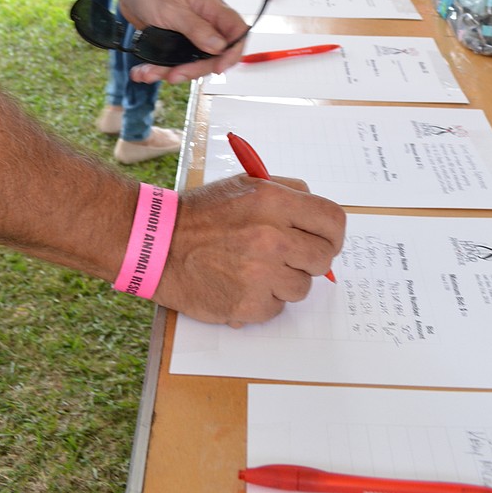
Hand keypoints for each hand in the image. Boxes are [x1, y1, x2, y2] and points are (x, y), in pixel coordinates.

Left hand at [113, 0, 248, 82]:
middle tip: (174, 74)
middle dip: (194, 69)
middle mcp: (205, 24)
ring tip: (150, 73)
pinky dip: (158, 69)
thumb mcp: (174, 10)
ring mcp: (190, 34)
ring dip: (170, 71)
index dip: (233, 53)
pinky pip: (173, 62)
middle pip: (213, 56)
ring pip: (191, 62)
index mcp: (212, 10)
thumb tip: (219, 46)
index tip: (219, 68)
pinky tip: (144, 71)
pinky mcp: (174, 42)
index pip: (237, 32)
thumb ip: (197, 29)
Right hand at [152, 175, 345, 324]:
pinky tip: (241, 284)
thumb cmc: (203, 213)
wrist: (158, 243)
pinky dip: (264, 300)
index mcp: (274, 201)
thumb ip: (289, 194)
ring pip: (302, 287)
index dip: (333, 233)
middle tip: (290, 256)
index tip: (325, 240)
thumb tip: (320, 218)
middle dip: (311, 259)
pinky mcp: (248, 305)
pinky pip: (277, 308)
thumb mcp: (247, 184)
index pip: (333, 221)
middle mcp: (272, 237)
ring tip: (256, 268)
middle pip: (324, 258)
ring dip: (285, 281)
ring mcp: (260, 274)